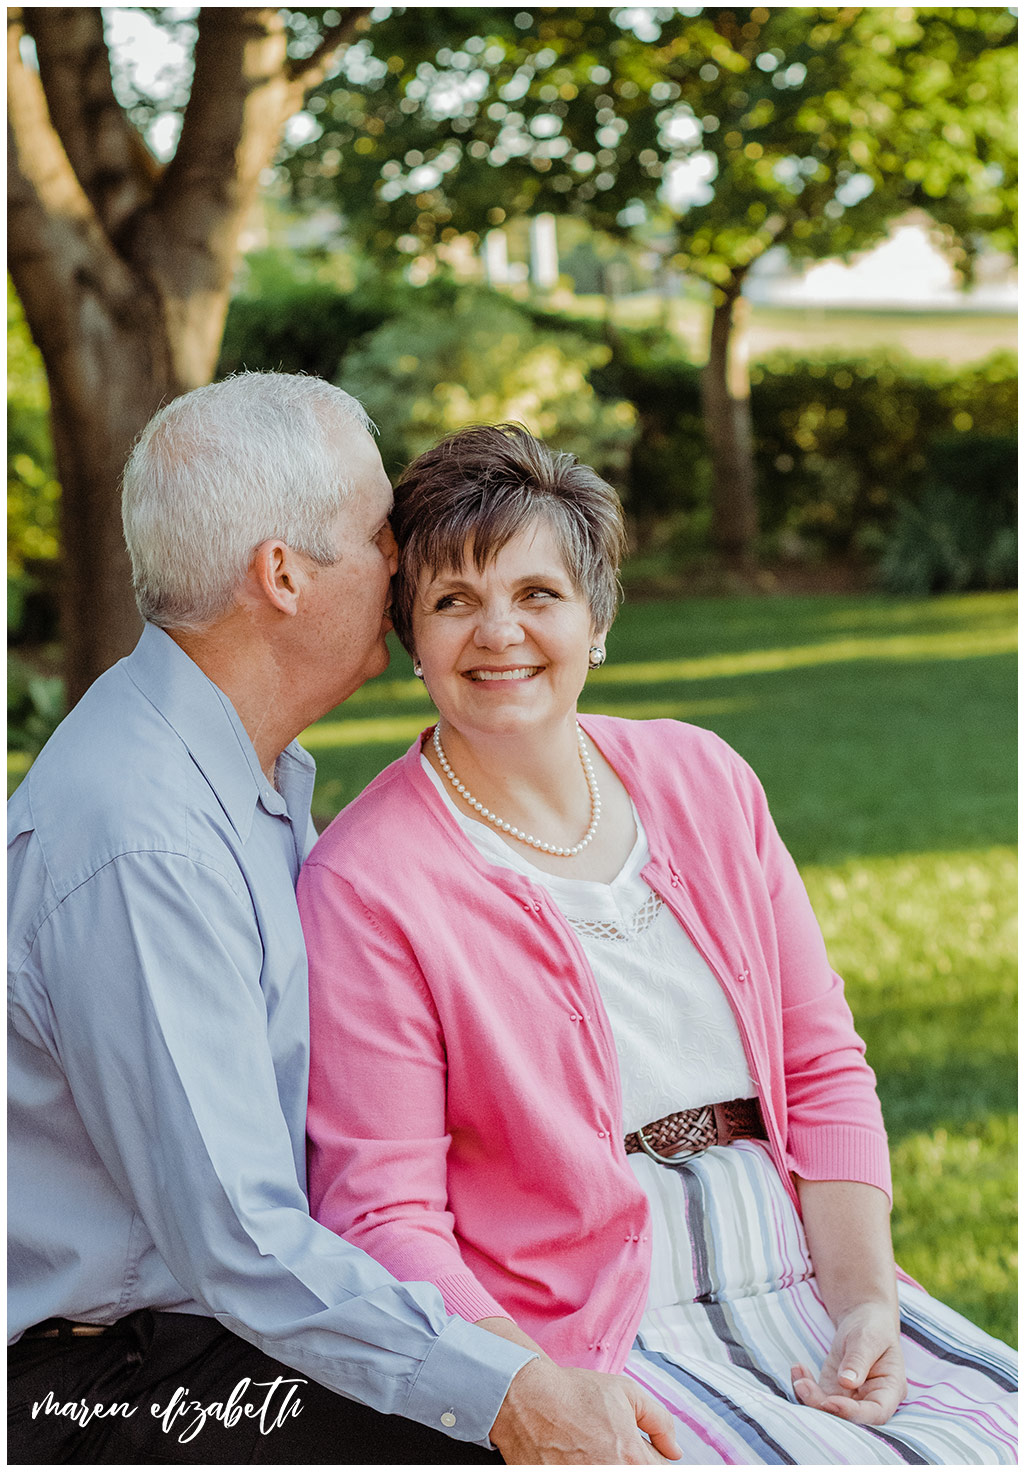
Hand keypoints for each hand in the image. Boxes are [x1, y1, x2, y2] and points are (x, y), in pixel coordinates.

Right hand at [490, 1355, 681, 1463]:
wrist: (526, 1399)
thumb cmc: (575, 1393)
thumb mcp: (627, 1392)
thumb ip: (660, 1421)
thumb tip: (674, 1451)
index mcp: (632, 1459)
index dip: (652, 1458)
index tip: (641, 1449)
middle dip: (631, 1462)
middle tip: (612, 1446)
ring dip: (609, 1465)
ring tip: (593, 1450)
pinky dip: (584, 1467)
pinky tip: (577, 1456)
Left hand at [791, 1301, 905, 1425]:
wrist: (863, 1319)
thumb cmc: (872, 1328)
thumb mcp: (868, 1338)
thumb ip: (859, 1359)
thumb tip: (847, 1382)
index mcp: (890, 1390)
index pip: (876, 1412)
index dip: (853, 1413)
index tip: (830, 1401)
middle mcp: (871, 1400)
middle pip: (850, 1417)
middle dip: (823, 1406)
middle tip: (802, 1385)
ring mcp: (851, 1398)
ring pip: (829, 1410)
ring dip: (809, 1398)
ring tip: (797, 1375)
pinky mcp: (833, 1391)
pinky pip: (817, 1397)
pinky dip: (804, 1386)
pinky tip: (797, 1368)